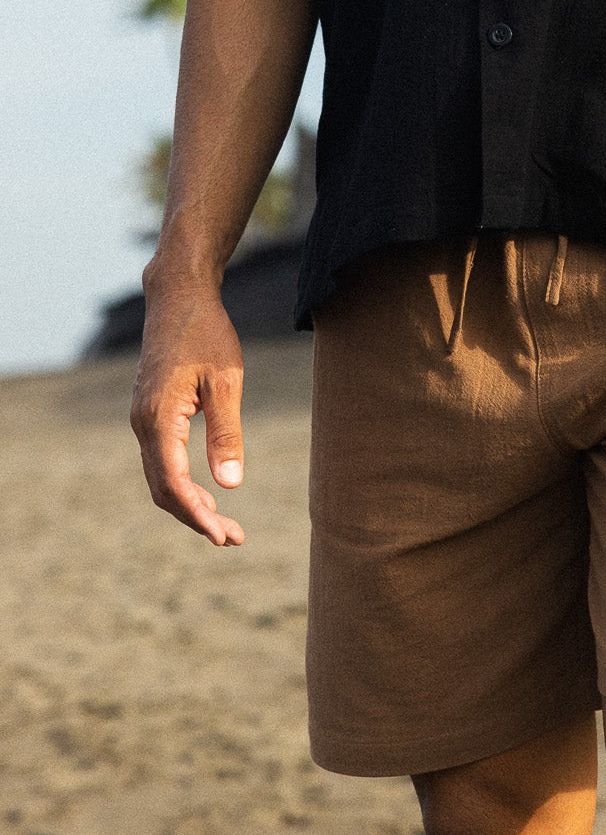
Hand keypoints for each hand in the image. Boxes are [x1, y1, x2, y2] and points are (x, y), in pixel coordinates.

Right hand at [130, 280, 247, 544]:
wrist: (179, 297)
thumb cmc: (207, 333)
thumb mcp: (226, 382)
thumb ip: (226, 433)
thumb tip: (231, 487)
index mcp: (157, 420)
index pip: (173, 485)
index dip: (198, 515)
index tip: (225, 535)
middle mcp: (142, 425)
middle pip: (163, 489)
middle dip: (196, 517)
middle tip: (233, 537)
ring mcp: (143, 419)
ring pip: (161, 477)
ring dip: (190, 503)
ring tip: (225, 524)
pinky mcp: (151, 413)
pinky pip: (162, 460)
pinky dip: (183, 482)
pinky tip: (208, 492)